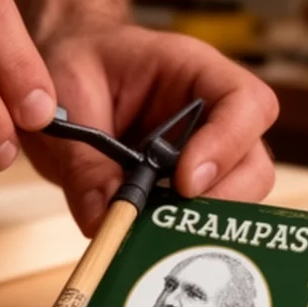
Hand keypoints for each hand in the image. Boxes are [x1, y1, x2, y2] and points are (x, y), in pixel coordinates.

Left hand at [24, 22, 278, 235]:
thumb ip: (83, 162)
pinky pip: (199, 219)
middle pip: (253, 164)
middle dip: (218, 199)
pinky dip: (175, 234)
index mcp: (194, 71)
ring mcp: (205, 157)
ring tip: (145, 227)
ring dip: (195, 221)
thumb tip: (103, 222)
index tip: (185, 181)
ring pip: (234, 199)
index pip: (246, 103)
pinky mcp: (183, 192)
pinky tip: (142, 237)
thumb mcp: (68, 101)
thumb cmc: (73, 69)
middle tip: (167, 220)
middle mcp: (213, 116)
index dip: (227, 145)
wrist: (55, 88)